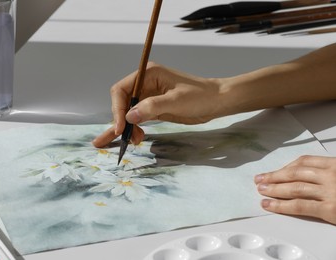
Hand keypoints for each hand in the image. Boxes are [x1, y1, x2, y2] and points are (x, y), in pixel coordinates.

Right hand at [92, 62, 225, 147]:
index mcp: (148, 74)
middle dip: (121, 119)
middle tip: (126, 137)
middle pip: (122, 101)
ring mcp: (149, 96)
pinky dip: (134, 128)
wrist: (217, 102)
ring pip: (128, 112)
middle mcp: (145, 83)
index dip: (118, 108)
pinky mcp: (154, 108)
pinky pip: (138, 118)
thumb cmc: (200, 96)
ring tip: (134, 141)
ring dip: (127, 126)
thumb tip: (129, 116)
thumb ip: (151, 107)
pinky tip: (136, 137)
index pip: (121, 90)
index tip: (121, 126)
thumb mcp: (176, 101)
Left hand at [255, 155, 335, 224]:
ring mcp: (330, 192)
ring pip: (294, 188)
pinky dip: (281, 205)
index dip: (285, 167)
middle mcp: (330, 176)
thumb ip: (327, 174)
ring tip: (261, 190)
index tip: (274, 171)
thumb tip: (307, 178)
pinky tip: (269, 204)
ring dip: (274, 189)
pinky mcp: (330, 210)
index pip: (304, 162)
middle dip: (274, 177)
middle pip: (294, 174)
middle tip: (260, 180)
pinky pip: (300, 206)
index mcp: (335, 165)